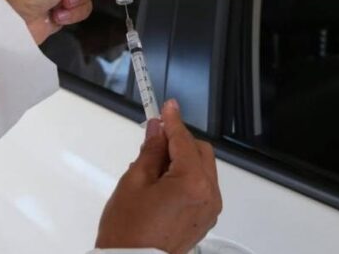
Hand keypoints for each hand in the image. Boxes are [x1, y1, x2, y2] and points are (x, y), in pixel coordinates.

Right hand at [96, 100, 221, 253]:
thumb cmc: (128, 231)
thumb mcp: (134, 182)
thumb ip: (151, 151)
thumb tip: (158, 130)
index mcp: (192, 183)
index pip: (184, 140)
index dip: (173, 121)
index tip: (167, 107)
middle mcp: (208, 195)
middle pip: (199, 152)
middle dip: (179, 142)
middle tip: (154, 138)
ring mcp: (209, 209)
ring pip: (202, 169)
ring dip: (183, 160)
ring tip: (154, 166)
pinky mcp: (205, 219)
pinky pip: (201, 187)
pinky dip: (187, 177)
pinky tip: (164, 181)